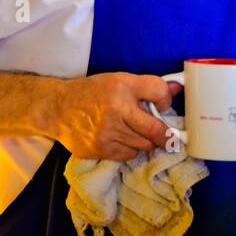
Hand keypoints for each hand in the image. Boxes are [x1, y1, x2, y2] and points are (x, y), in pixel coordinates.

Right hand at [46, 72, 181, 160]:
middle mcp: (116, 110)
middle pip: (156, 129)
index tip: (163, 105)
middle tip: (168, 136)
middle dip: (166, 135)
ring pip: (144, 145)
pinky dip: (130, 149)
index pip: (159, 93)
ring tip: (137, 133)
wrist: (57, 108)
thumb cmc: (92, 92)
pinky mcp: (100, 149)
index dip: (166, 100)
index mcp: (123, 87)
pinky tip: (122, 139)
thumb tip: (178, 88)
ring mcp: (107, 132)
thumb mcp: (120, 80)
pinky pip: (129, 155)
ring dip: (145, 141)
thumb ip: (149, 86)